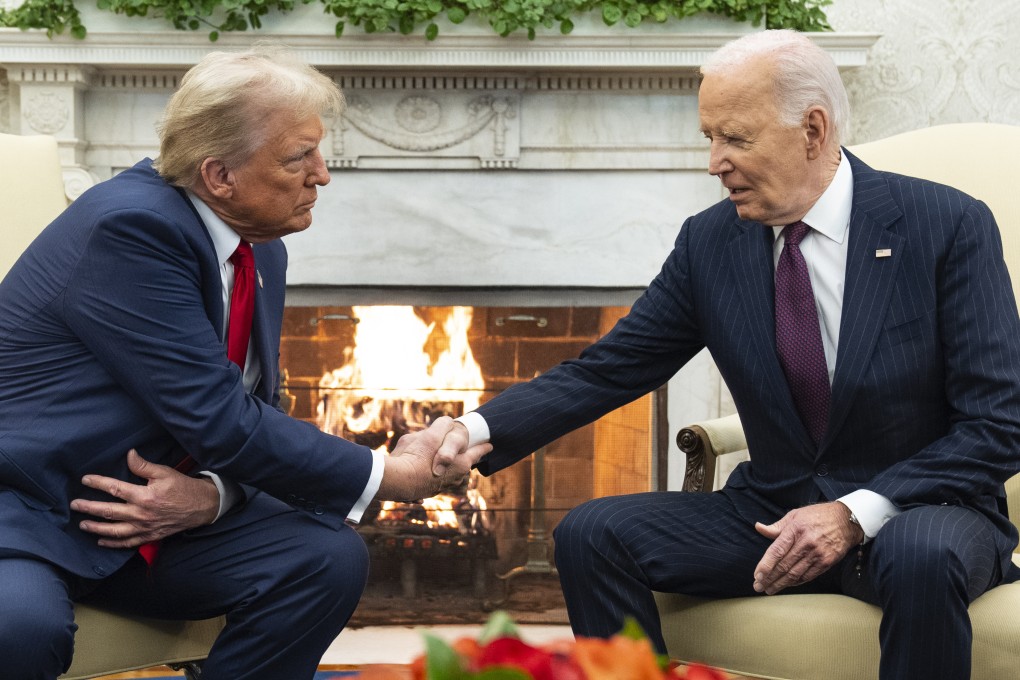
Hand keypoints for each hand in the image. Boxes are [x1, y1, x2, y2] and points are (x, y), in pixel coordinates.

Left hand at [70, 448, 219, 548]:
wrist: (201, 506)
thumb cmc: (183, 487)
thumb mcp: (165, 472)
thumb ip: (144, 466)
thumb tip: (129, 455)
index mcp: (144, 496)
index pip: (115, 488)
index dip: (98, 483)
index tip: (85, 480)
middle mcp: (141, 514)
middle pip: (109, 511)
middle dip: (89, 508)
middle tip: (74, 505)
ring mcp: (144, 527)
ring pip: (114, 530)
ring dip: (96, 528)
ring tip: (82, 524)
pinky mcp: (149, 536)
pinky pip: (127, 543)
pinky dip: (113, 544)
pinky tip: (101, 541)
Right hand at [377, 417, 491, 500]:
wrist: (396, 482)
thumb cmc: (416, 456)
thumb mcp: (431, 434)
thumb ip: (443, 425)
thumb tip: (447, 423)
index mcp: (461, 464)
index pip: (477, 453)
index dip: (483, 447)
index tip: (490, 446)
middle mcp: (454, 478)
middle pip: (462, 465)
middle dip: (460, 458)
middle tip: (461, 451)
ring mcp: (440, 488)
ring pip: (446, 474)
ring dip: (443, 467)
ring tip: (436, 459)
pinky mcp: (424, 493)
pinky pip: (429, 481)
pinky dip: (427, 475)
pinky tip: (418, 471)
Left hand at [752, 501, 863, 594]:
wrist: (846, 521)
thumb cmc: (816, 516)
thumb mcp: (795, 515)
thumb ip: (777, 526)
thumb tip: (758, 528)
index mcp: (795, 529)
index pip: (777, 550)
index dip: (765, 565)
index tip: (757, 575)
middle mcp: (806, 543)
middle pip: (784, 565)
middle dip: (769, 578)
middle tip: (758, 587)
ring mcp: (817, 554)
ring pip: (795, 573)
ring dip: (780, 583)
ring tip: (769, 590)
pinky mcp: (827, 562)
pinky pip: (808, 576)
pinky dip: (795, 582)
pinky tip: (786, 585)